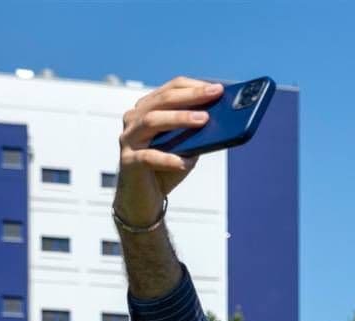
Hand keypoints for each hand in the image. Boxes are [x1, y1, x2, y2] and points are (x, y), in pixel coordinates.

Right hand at [115, 77, 221, 223]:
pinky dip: (168, 159)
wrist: (144, 200)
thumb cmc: (166, 170)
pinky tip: (184, 162)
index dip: (193, 87)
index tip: (217, 88)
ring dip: (179, 118)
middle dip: (190, 96)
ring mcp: (129, 140)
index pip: (169, 90)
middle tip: (213, 95)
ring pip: (151, 121)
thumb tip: (225, 121)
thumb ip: (199, 133)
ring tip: (203, 120)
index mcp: (147, 110)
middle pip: (162, 101)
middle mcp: (134, 120)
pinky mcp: (129, 162)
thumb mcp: (187, 148)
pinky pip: (148, 157)